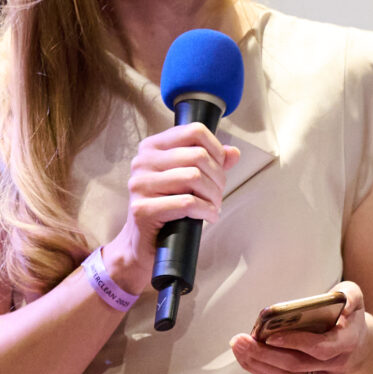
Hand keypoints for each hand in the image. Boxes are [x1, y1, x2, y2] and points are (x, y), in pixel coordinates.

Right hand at [104, 122, 240, 286]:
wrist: (144, 242)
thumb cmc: (168, 207)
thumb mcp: (189, 180)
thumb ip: (210, 162)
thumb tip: (233, 153)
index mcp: (153, 147)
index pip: (194, 131)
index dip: (216, 149)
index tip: (219, 167)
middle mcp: (142, 161)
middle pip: (198, 155)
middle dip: (218, 177)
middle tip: (218, 193)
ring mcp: (140, 184)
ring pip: (193, 177)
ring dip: (213, 195)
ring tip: (213, 205)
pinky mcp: (142, 209)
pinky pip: (186, 203)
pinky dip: (205, 210)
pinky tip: (208, 216)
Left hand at [230, 280, 371, 373]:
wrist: (360, 343)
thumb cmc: (349, 314)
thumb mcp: (353, 297)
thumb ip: (350, 296)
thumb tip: (341, 304)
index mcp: (348, 342)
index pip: (320, 348)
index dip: (296, 343)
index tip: (270, 336)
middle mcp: (338, 365)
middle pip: (297, 365)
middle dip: (265, 354)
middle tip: (240, 341)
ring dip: (259, 364)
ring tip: (238, 347)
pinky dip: (264, 371)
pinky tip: (246, 358)